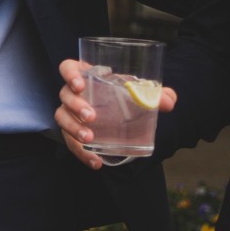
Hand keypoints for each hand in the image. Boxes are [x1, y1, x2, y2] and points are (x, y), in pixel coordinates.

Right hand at [55, 57, 174, 169]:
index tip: (79, 85)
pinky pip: (70, 142)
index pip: (68, 68)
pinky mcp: (72, 132)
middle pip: (65, 95)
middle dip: (75, 106)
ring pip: (62, 118)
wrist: (122, 116)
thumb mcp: (141, 93)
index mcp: (87, 77)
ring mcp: (70, 113)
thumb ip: (157, 95)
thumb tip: (167, 102)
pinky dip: (82, 153)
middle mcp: (74, 93)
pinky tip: (96, 162)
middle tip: (91, 117)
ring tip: (89, 139)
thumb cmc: (126, 96)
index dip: (69, 74)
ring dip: (73, 128)